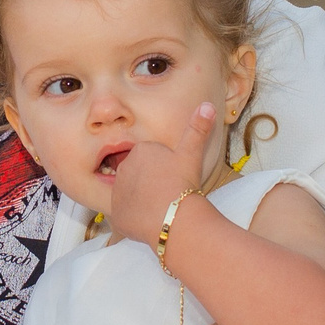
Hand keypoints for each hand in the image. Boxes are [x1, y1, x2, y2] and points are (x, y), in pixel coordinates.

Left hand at [107, 100, 215, 244]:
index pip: (151, 159)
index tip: (175, 178)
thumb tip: (207, 105)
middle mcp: (124, 169)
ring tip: (162, 207)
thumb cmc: (182, 182)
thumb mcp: (192, 153)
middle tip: (169, 192)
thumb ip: (198, 128)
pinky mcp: (116, 214)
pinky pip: (126, 214)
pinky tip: (152, 220)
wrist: (173, 216)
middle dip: (151, 182)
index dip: (165, 170)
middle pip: (139, 175)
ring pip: (132, 194)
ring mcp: (117, 192)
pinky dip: (137, 218)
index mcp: (140, 151)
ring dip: (143, 200)